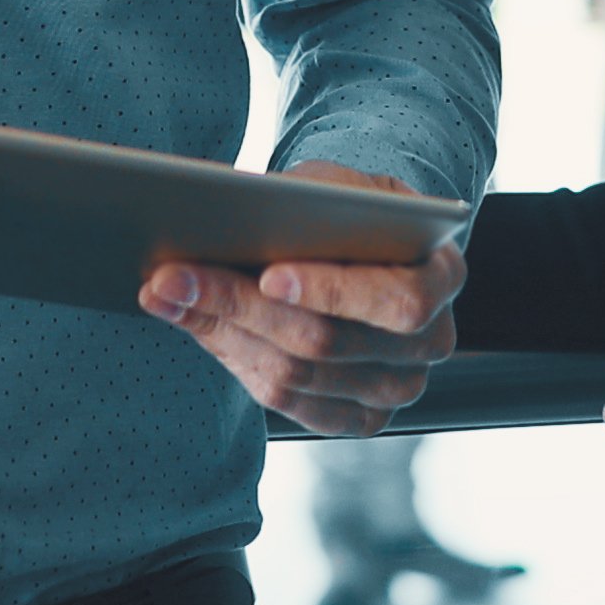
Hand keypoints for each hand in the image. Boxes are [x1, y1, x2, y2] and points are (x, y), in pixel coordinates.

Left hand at [140, 161, 463, 437]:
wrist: (364, 241)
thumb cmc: (349, 206)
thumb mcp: (337, 187)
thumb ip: (303, 204)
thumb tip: (230, 215)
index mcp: (443, 278)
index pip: (396, 301)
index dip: (331, 291)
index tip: (267, 274)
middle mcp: (430, 343)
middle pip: (328, 343)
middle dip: (240, 306)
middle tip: (170, 276)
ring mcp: (396, 389)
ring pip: (296, 377)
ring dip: (219, 332)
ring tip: (162, 294)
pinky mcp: (358, 417)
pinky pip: (287, 403)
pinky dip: (232, 359)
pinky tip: (191, 323)